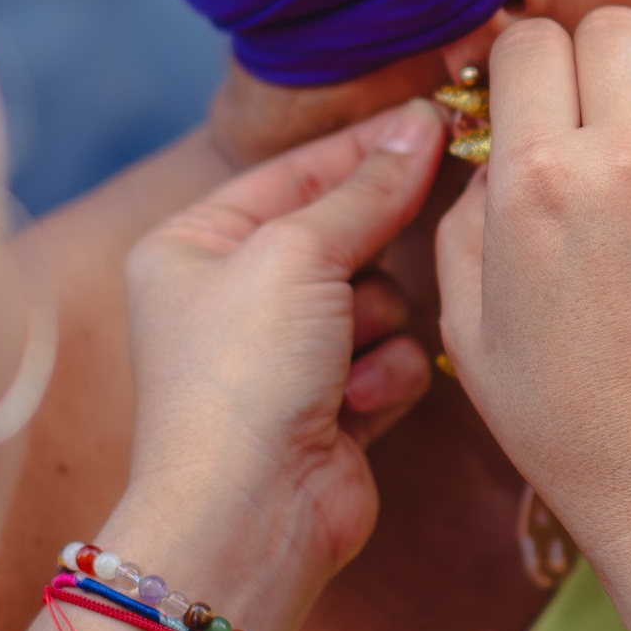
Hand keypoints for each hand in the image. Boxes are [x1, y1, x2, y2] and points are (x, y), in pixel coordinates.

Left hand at [108, 97, 445, 630]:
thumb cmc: (242, 374)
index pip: (295, 173)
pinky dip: (383, 378)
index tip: (436, 116)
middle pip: (344, 234)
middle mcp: (233, 296)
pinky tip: (353, 408)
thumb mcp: (298, 252)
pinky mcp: (332, 407)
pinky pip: (392, 359)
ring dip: (374, 326)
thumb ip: (367, 189)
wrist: (248, 514)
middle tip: (418, 221)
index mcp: (194, 245)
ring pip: (379, 297)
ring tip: (342, 359)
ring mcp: (284, 356)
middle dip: (369, 254)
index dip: (365, 147)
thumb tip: (421, 125)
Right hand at [436, 8, 630, 579]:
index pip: (529, 40)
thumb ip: (465, 222)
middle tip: (612, 115)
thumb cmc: (566, 421)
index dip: (527, 62)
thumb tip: (493, 152)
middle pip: (619, 24)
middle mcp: (626, 161)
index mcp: (535, 180)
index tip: (538, 94)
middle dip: (607, 59)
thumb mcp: (471, 329)